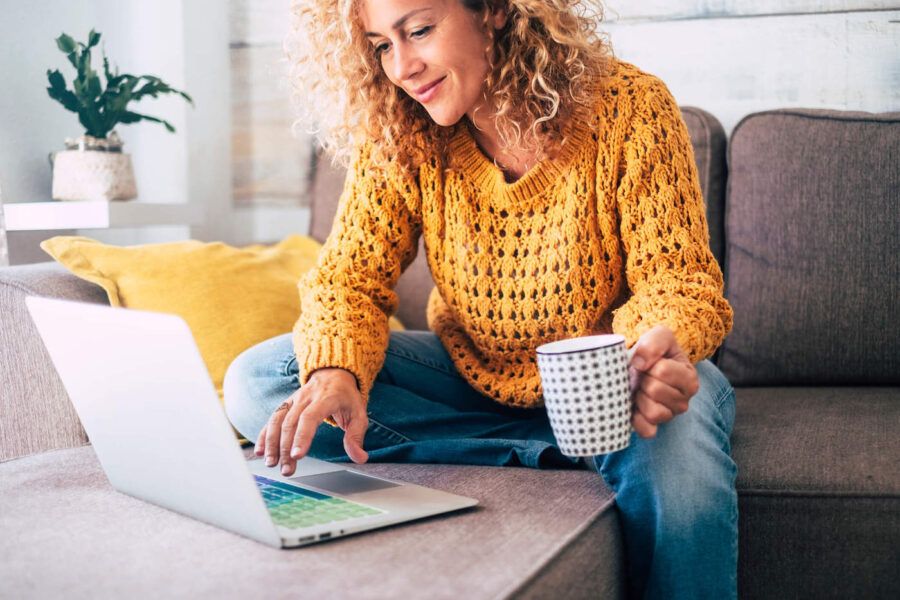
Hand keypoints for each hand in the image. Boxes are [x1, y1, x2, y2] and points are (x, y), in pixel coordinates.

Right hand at [254, 367, 368, 475]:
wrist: (334, 373)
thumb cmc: (346, 397)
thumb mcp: (359, 413)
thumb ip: (356, 436)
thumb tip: (360, 458)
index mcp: (326, 398)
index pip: (310, 417)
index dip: (302, 436)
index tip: (297, 455)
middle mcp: (306, 397)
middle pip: (291, 422)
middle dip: (286, 448)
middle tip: (287, 470)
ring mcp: (294, 399)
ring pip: (278, 420)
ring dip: (272, 443)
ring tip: (271, 463)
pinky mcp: (286, 404)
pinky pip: (272, 418)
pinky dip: (264, 435)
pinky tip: (260, 451)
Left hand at [628, 325, 698, 438]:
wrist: (642, 364)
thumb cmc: (654, 351)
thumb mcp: (659, 335)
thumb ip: (654, 342)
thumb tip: (639, 364)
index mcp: (689, 377)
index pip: (663, 371)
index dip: (648, 364)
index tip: (648, 362)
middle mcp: (684, 400)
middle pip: (655, 391)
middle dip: (642, 380)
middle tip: (642, 376)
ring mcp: (670, 415)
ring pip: (653, 412)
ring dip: (640, 398)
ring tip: (640, 389)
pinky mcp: (655, 427)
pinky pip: (647, 431)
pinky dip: (636, 420)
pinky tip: (634, 406)